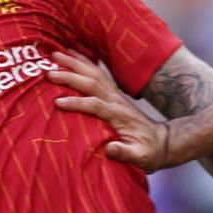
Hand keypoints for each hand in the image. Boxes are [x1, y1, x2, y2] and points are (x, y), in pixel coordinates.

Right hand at [47, 50, 188, 168]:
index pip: (95, 105)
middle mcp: (116, 101)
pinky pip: (98, 73)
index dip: (77, 103)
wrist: (163, 142)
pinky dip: (85, 61)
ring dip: (75, 62)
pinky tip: (72, 54)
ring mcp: (115, 95)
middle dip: (70, 76)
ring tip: (55, 53)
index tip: (58, 102)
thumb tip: (110, 149)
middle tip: (49, 71)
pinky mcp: (114, 93)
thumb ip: (125, 154)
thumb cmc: (149, 153)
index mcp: (119, 116)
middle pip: (92, 83)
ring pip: (93, 73)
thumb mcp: (141, 158)